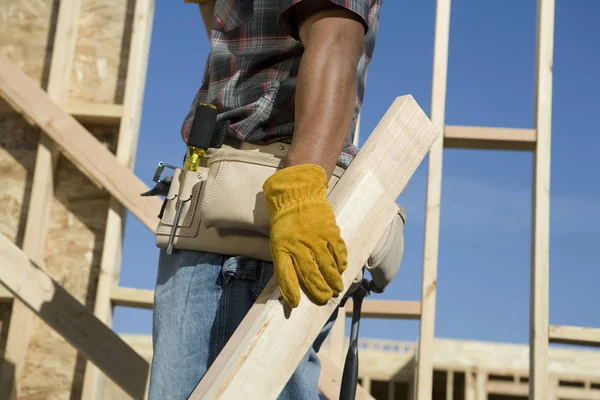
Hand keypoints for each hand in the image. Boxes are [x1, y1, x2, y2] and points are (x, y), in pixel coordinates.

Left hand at [262, 164, 347, 307]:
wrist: (297, 194)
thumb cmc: (286, 222)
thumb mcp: (278, 242)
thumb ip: (285, 262)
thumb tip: (292, 285)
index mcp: (282, 248)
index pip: (285, 274)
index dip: (290, 291)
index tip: (296, 305)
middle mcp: (298, 245)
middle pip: (310, 273)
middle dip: (319, 290)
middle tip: (326, 298)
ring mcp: (316, 238)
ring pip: (327, 265)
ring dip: (334, 279)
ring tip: (338, 289)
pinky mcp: (329, 230)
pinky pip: (338, 250)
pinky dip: (342, 262)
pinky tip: (342, 268)